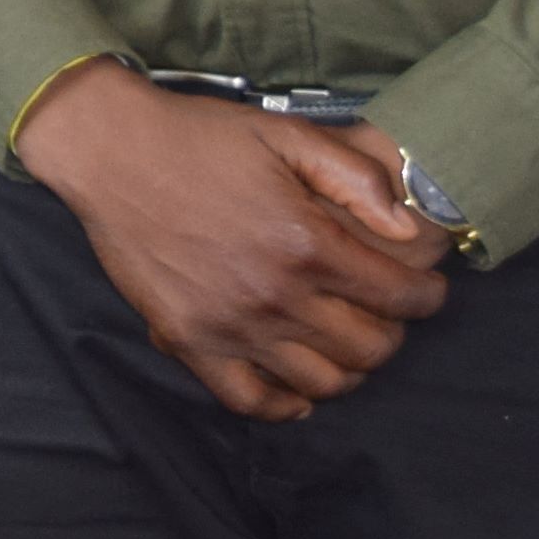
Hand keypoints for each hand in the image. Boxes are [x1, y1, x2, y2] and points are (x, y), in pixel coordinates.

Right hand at [15, 63, 446, 421]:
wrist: (110, 152)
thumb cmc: (201, 138)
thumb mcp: (289, 134)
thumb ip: (358, 177)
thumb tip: (407, 227)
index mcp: (308, 243)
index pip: (402, 298)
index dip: (428, 296)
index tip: (425, 288)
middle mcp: (275, 295)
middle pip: (370, 349)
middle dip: (392, 332)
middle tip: (382, 312)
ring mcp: (230, 325)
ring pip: (321, 382)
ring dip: (346, 368)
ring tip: (342, 342)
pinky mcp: (188, 340)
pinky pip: (249, 399)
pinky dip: (283, 404)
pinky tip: (296, 387)